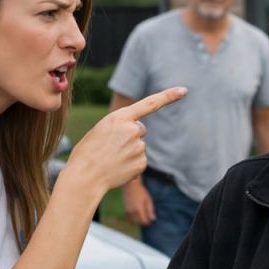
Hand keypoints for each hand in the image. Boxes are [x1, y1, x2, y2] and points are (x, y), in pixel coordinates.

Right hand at [64, 87, 185, 193]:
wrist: (84, 177)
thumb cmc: (88, 152)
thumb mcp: (101, 130)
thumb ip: (121, 126)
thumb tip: (138, 134)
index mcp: (119, 117)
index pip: (149, 104)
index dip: (168, 96)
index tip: (183, 91)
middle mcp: (132, 130)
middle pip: (140, 129)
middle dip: (130, 136)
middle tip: (111, 147)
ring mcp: (139, 147)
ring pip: (139, 147)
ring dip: (129, 152)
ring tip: (112, 159)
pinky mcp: (142, 163)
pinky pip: (141, 161)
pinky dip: (131, 165)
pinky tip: (118, 168)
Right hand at [123, 178, 154, 225]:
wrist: (131, 186)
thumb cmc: (141, 192)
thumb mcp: (148, 200)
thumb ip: (150, 210)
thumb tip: (153, 219)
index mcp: (139, 210)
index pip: (144, 221)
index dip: (148, 222)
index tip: (151, 221)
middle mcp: (132, 212)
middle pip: (139, 222)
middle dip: (144, 223)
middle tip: (148, 220)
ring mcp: (128, 211)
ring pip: (133, 222)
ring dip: (138, 222)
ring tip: (143, 219)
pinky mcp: (125, 210)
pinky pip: (129, 219)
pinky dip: (133, 220)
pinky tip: (137, 218)